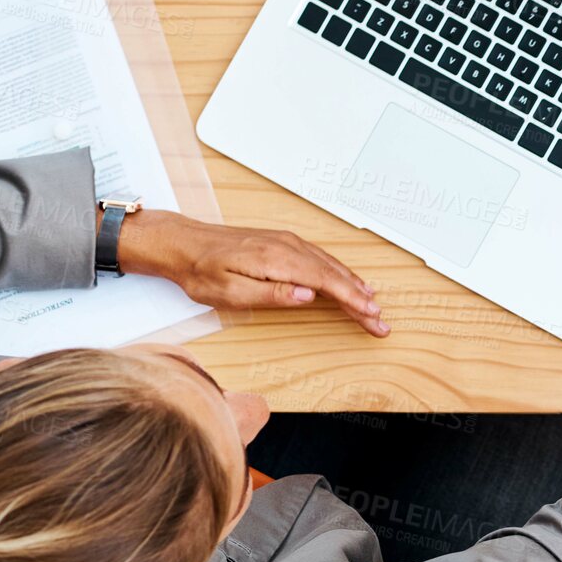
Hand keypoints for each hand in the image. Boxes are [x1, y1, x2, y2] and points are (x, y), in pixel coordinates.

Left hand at [118, 211, 388, 336]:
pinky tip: (347, 279)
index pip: (326, 282)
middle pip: (335, 274)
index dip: (353, 300)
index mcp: (277, 260)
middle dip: (361, 298)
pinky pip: (319, 257)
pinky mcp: (282, 242)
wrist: (181, 243)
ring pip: (330, 264)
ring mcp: (286, 242)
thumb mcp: (230, 293)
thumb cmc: (199, 271)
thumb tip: (309, 294)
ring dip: (353, 285)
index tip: (371, 314)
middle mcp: (287, 247)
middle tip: (380, 319)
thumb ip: (273, 293)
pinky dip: (339, 271)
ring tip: (371, 302)